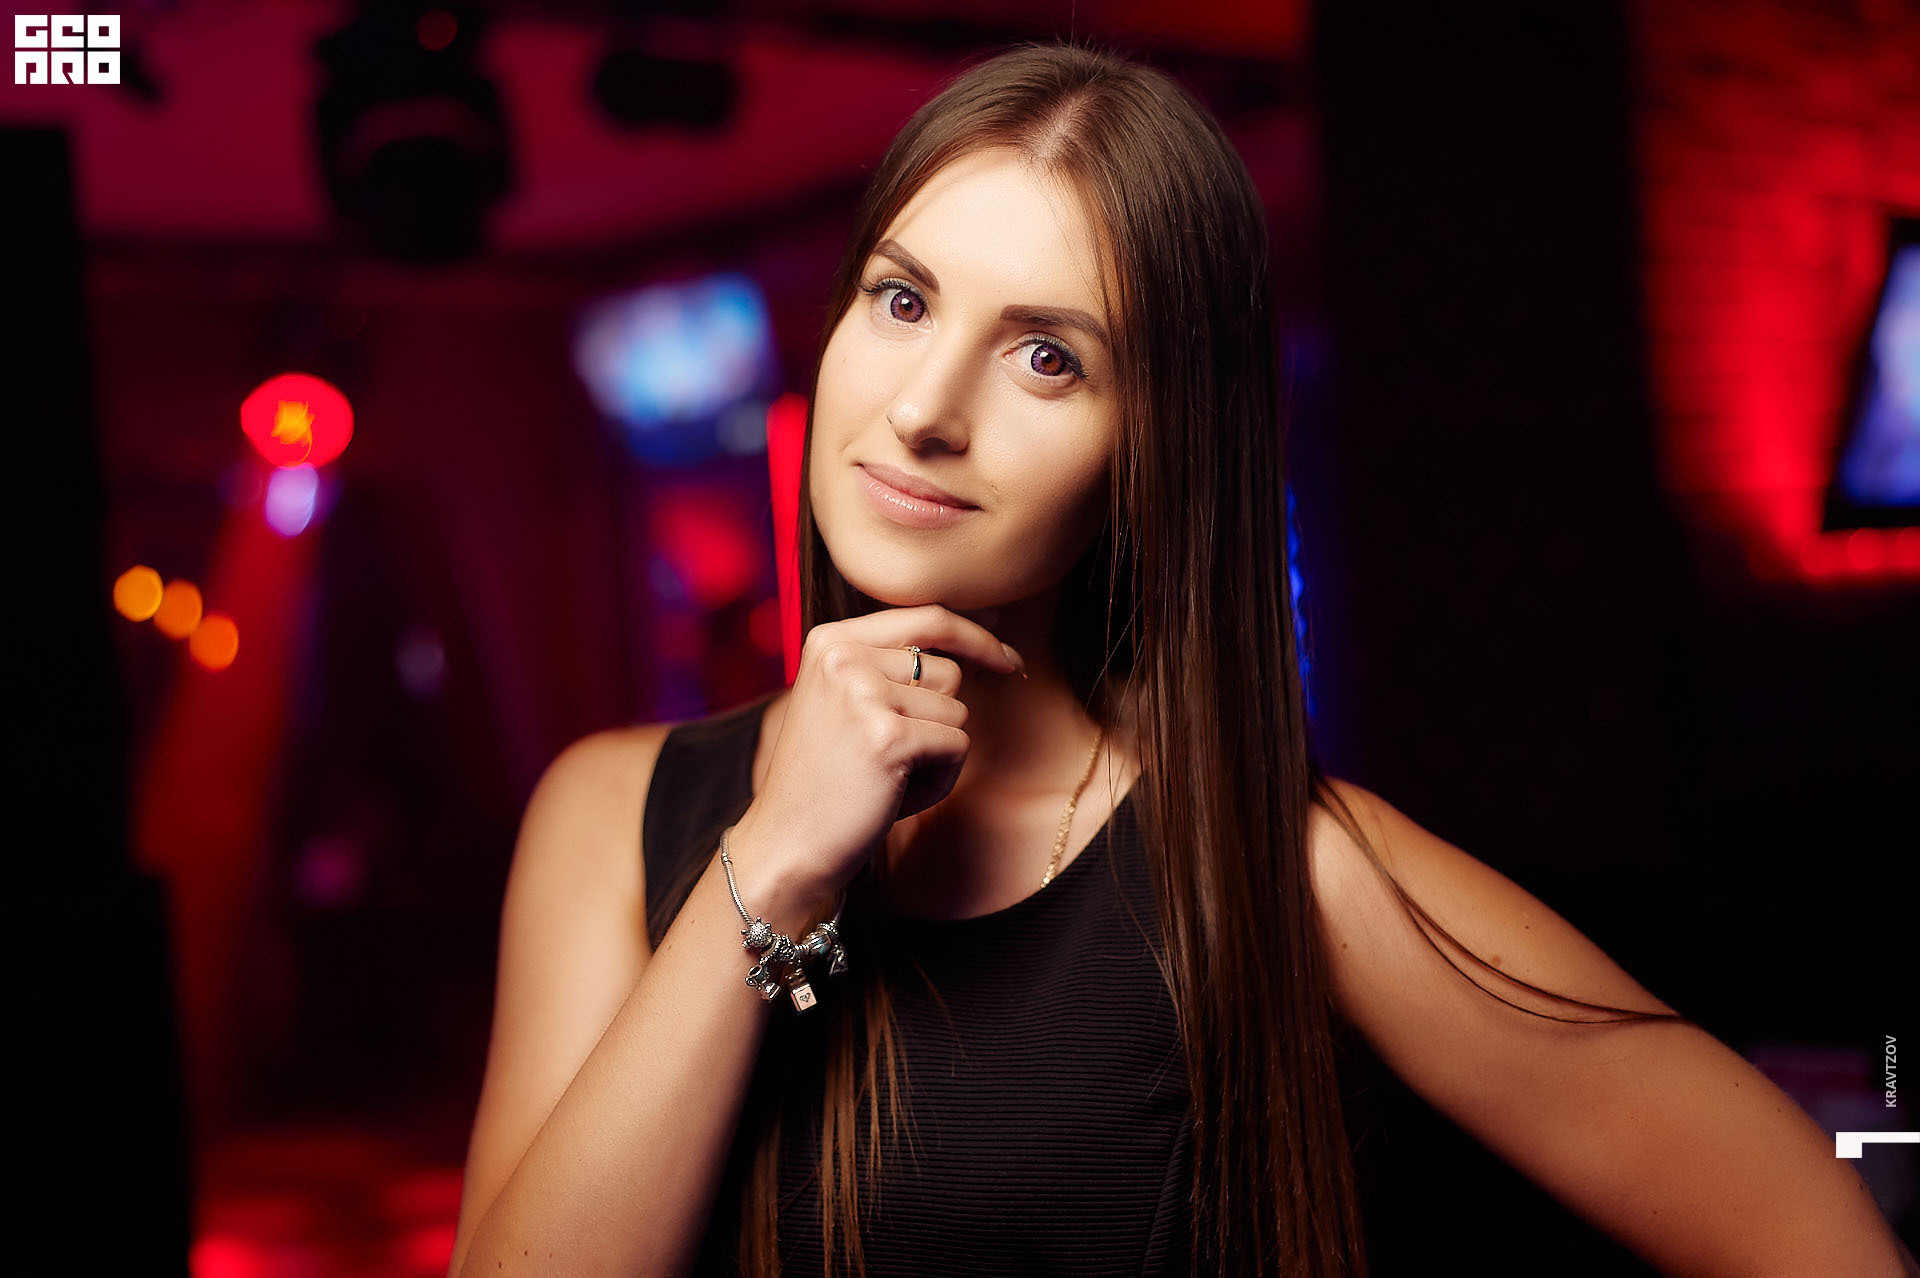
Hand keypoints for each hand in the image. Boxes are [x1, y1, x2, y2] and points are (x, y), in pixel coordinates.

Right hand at [731, 604, 1023, 911]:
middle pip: (949, 671)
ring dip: (937, 754)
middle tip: (890, 757)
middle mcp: (844, 657)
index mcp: (831, 641)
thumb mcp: (844, 701)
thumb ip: (890, 666)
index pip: (927, 617)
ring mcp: (863, 694)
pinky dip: (940, 779)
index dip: (977, 637)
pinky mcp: (888, 737)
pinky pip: (957, 747)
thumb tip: (982, 637)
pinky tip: (897, 795)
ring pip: (957, 712)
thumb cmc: (829, 778)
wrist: (787, 843)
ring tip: (888, 778)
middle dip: (938, 720)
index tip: (1010, 661)